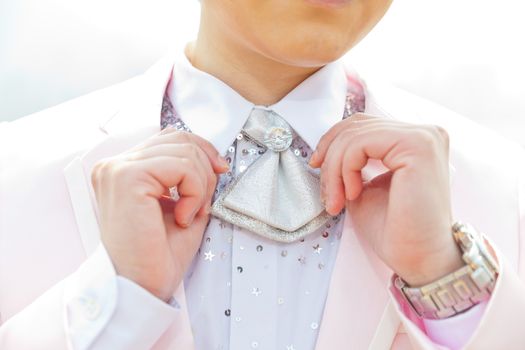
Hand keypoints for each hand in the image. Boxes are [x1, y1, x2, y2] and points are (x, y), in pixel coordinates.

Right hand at [91, 128, 228, 300]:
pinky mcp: (127, 177)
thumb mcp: (182, 206)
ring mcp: (117, 168)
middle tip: (202, 204)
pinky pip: (181, 166)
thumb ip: (191, 177)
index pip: (170, 138)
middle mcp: (114, 164)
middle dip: (205, 170)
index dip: (202, 150)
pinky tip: (184, 216)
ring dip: (201, 185)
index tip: (219, 170)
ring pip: (184, 151)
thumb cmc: (158, 254)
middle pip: (180, 139)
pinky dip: (194, 192)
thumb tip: (215, 158)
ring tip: (191, 214)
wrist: (141, 287)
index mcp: (123, 169)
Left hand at [309, 114, 462, 285]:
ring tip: (336, 199)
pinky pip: (361, 143)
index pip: (363, 124)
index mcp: (414, 141)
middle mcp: (425, 133)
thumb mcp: (364, 185)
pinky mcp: (418, 146)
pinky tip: (352, 193)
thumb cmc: (394, 229)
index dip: (332, 141)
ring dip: (335, 169)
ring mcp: (424, 137)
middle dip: (330, 158)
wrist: (417, 258)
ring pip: (355, 135)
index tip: (316, 166)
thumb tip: (325, 149)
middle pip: (356, 125)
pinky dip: (346, 169)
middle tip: (327, 193)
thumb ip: (352, 162)